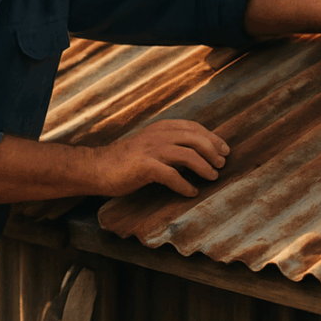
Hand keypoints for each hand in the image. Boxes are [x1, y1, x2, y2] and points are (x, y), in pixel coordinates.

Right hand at [92, 119, 228, 196]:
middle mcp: (157, 135)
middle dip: (213, 151)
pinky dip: (185, 185)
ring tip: (212, 177)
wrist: (96, 167)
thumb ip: (170, 146)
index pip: (193, 127)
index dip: (212, 138)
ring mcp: (151, 150)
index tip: (224, 149)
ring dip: (204, 168)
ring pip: (188, 155)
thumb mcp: (149, 145)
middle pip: (195, 139)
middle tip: (221, 164)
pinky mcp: (144, 167)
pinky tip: (191, 193)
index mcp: (160, 128)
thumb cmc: (125, 160)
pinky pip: (172, 176)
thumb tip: (196, 156)